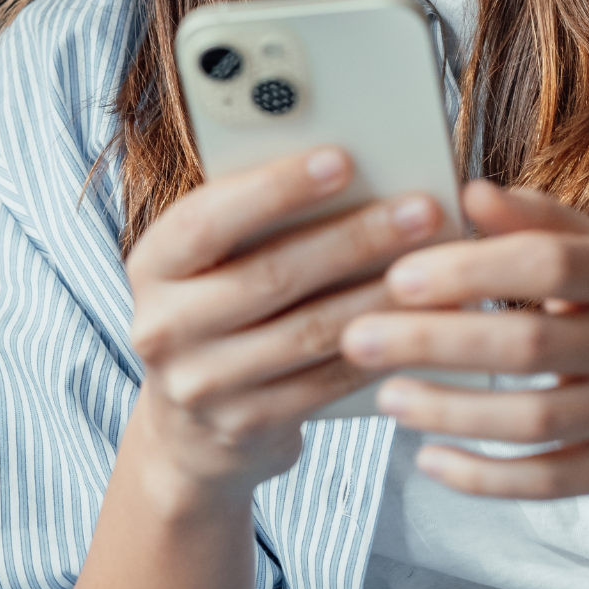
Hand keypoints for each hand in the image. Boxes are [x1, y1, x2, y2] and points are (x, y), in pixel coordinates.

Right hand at [122, 147, 445, 510]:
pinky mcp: (246, 424)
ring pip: (308, 331)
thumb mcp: (209, 261)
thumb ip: (253, 219)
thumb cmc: (215, 308)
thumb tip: (346, 166)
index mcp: (152, 264)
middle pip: (271, 275)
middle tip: (420, 209)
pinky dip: (378, 348)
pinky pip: (326, 382)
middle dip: (355, 238)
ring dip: (380, 295)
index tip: (342, 159)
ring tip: (436, 265)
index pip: (209, 218)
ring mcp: (201, 384)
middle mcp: (163, 326)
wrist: (188, 429)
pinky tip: (418, 322)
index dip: (276, 188)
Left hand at [340, 179, 588, 500]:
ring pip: (536, 421)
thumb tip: (469, 189)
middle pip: (530, 345)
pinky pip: (550, 481)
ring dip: (452, 412)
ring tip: (386, 398)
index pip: (546, 264)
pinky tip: (431, 462)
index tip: (399, 275)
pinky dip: (486, 477)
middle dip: (437, 343)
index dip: (471, 269)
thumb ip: (538, 221)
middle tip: (359, 338)